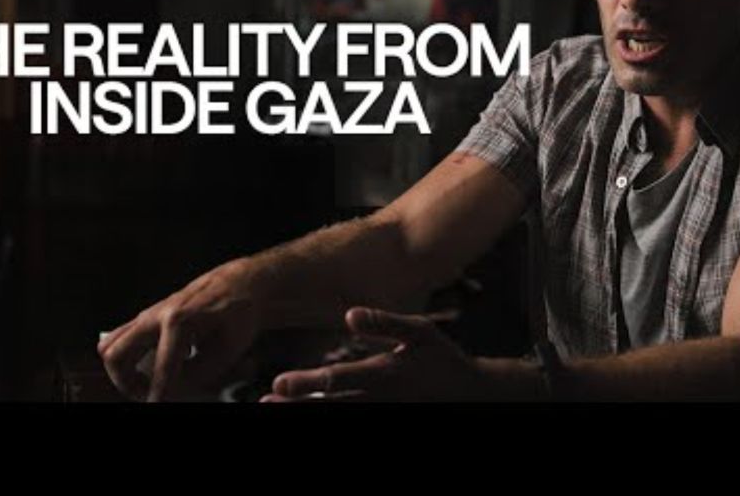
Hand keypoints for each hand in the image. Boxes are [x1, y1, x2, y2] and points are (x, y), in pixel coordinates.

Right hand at [97, 266, 259, 401]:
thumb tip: (175, 391)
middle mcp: (158, 314)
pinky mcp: (148, 317)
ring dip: (122, 371)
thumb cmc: (239, 313)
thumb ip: (199, 374)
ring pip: (109, 344)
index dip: (159, 394)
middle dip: (128, 384)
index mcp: (180, 320)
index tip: (158, 405)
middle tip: (149, 395)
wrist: (239, 283)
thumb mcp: (229, 349)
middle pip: (115, 354)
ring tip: (146, 384)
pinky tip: (154, 367)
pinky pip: (121, 339)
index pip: (161, 368)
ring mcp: (149, 314)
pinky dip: (128, 359)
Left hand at [261, 307, 488, 401]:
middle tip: (265, 403)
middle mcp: (379, 400)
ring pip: (338, 419)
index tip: (278, 383)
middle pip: (329, 408)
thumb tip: (349, 315)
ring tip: (274, 412)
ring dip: (305, 416)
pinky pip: (354, 424)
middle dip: (295, 407)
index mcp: (384, 375)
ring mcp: (383, 415)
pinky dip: (330, 420)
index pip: (337, 381)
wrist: (474, 396)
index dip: (306, 384)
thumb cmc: (443, 360)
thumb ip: (385, 322)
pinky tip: (309, 415)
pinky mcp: (387, 421)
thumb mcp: (420, 332)